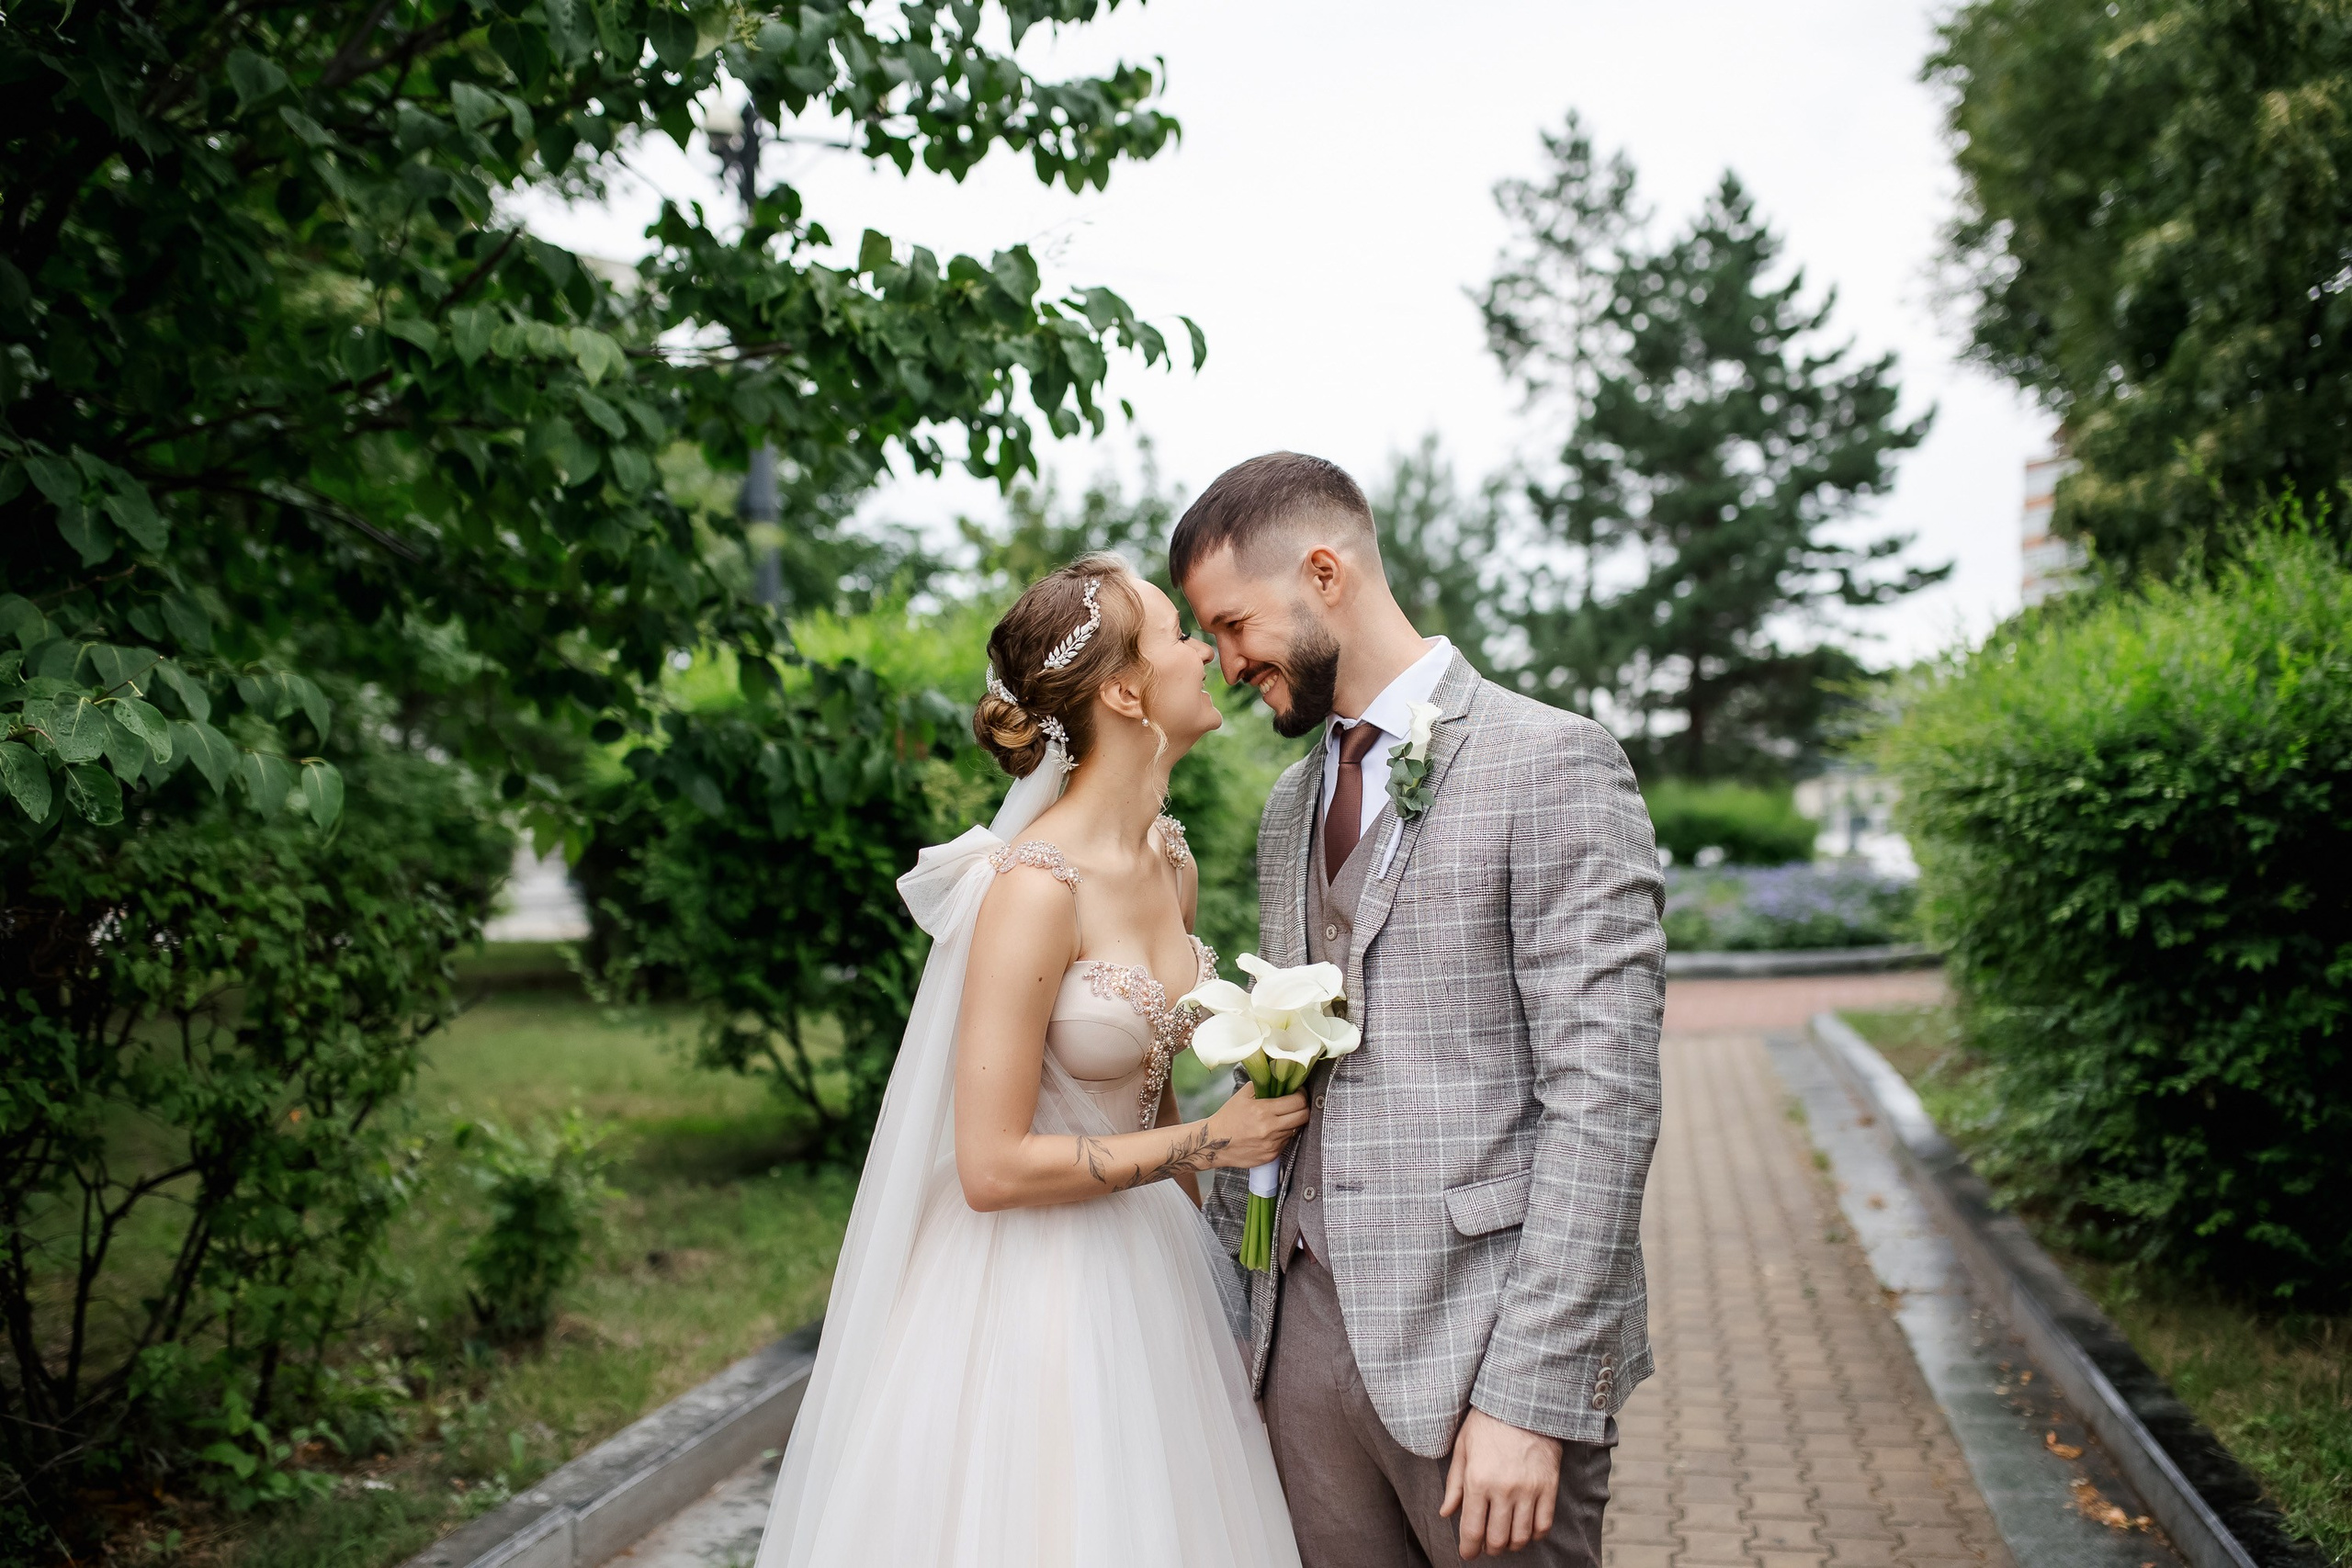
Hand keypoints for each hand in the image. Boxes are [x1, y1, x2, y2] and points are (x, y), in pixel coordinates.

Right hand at [1203, 1083, 1307, 1167]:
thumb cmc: (1227, 1117)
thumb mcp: (1242, 1095)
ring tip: (1279, 1118)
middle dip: (1303, 1108)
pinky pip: (1286, 1142)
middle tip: (1296, 1104)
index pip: (1298, 1101)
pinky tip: (1271, 1131)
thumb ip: (1262, 1085)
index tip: (1298, 1093)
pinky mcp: (1271, 1156)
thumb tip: (1279, 1079)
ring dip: (1292, 1122)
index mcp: (1263, 1110)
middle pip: (1303, 1116)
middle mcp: (1270, 1128)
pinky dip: (1282, 1135)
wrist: (1213, 1143)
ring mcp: (1271, 1144)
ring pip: (1295, 1130)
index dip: (1301, 1095)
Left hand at [1440, 1407, 1561, 1558]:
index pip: (1472, 1529)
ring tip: (1505, 1540)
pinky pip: (1544, 1524)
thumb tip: (1446, 1513)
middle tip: (1486, 1546)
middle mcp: (1504, 1489)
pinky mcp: (1549, 1486)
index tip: (1468, 1554)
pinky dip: (1534, 1534)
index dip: (1469, 1548)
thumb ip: (1454, 1484)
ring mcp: (1529, 1489)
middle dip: (1489, 1549)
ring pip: (1521, 1536)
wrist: (1523, 1400)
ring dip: (1511, 1545)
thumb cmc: (1487, 1421)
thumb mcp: (1463, 1448)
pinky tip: (1526, 1531)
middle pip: (1497, 1538)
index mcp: (1478, 1480)